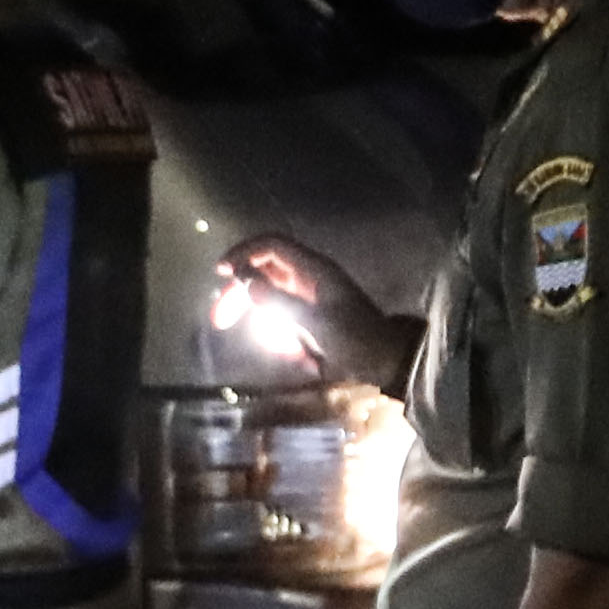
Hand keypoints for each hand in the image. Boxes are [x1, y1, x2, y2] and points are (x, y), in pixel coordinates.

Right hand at [226, 237, 407, 388]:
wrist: (389, 363)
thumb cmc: (358, 341)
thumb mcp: (317, 324)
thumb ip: (281, 303)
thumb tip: (246, 283)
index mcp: (314, 270)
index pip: (272, 245)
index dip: (244, 252)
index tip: (221, 272)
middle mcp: (310, 277)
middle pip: (264, 271)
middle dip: (240, 292)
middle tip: (220, 319)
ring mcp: (311, 296)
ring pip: (271, 296)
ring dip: (263, 320)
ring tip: (279, 350)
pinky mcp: (312, 316)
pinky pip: (284, 317)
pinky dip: (280, 334)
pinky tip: (297, 357)